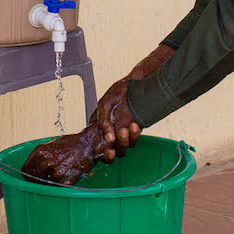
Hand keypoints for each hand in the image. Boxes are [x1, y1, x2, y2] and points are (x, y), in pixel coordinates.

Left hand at [21, 124, 108, 185]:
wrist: (87, 143)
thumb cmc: (69, 143)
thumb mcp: (50, 144)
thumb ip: (39, 155)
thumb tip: (29, 169)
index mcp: (41, 152)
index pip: (26, 170)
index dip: (26, 174)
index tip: (28, 177)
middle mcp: (47, 162)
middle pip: (33, 179)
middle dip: (36, 180)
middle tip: (40, 180)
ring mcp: (56, 172)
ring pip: (45, 183)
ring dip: (48, 182)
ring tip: (56, 176)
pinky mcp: (66, 180)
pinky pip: (57, 187)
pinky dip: (59, 184)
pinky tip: (63, 178)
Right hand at [90, 44, 173, 160]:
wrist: (137, 82)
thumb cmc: (118, 91)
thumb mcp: (105, 103)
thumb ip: (103, 121)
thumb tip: (108, 139)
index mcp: (98, 126)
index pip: (96, 145)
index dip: (101, 151)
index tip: (107, 148)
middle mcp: (110, 132)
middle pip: (110, 151)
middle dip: (112, 151)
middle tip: (116, 142)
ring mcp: (122, 132)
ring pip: (122, 148)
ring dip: (124, 141)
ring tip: (126, 128)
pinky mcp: (133, 131)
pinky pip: (134, 140)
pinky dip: (134, 135)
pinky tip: (134, 125)